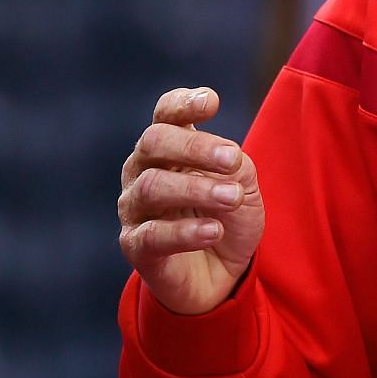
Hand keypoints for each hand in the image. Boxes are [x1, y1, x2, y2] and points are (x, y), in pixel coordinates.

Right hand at [118, 87, 264, 315]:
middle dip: (194, 146)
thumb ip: (234, 166)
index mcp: (168, 149)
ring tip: (233, 198)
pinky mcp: (136, 247)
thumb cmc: (227, 218)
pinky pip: (152, 235)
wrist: (221, 274)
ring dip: (197, 189)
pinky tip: (213, 230)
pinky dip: (186, 231)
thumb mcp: (242, 185)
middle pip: (153, 142)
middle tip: (233, 158)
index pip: (165, 115)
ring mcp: (134, 209)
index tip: (211, 102)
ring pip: (152, 187)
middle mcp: (143, 172)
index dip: (182, 104)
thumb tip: (226, 159)